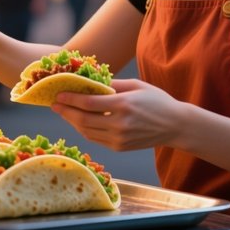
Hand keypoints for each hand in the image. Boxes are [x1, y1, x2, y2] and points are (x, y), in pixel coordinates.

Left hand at [51, 78, 183, 151]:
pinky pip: (96, 139)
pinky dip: (84, 130)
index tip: (58, 94)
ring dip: (72, 122)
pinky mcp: (120, 147)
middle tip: (54, 104)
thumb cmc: (156, 101)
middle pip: (84, 120)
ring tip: (63, 112)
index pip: (89, 104)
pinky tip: (78, 121)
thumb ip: (112, 84)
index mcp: (123, 105)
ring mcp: (119, 139)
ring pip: (87, 132)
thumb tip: (90, 81)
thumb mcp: (136, 85)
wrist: (175, 125)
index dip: (71, 99)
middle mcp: (119, 124)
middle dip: (66, 112)